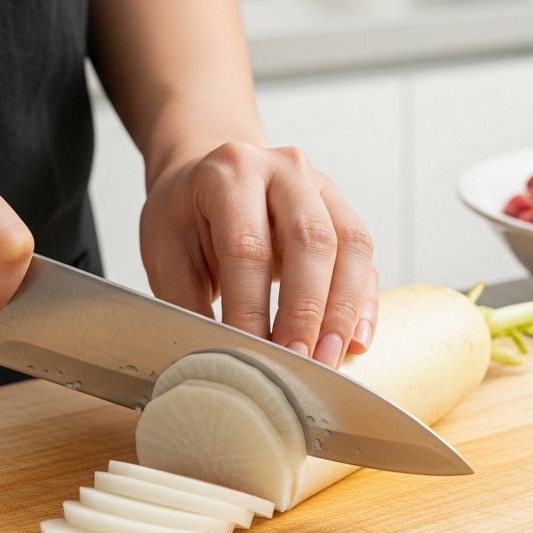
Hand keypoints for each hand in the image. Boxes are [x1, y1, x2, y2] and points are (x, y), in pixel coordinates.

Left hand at [139, 142, 378, 367]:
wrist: (209, 179)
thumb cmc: (187, 218)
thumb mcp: (167, 254)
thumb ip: (186, 304)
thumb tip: (211, 360)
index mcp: (231, 173)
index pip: (248, 247)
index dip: (251, 307)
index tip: (251, 353)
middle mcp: (284, 170)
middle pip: (311, 241)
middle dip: (307, 311)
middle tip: (298, 361)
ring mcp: (321, 188)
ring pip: (350, 247)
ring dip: (342, 311)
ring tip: (328, 359)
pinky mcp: (344, 213)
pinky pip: (365, 260)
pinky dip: (363, 304)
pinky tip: (354, 341)